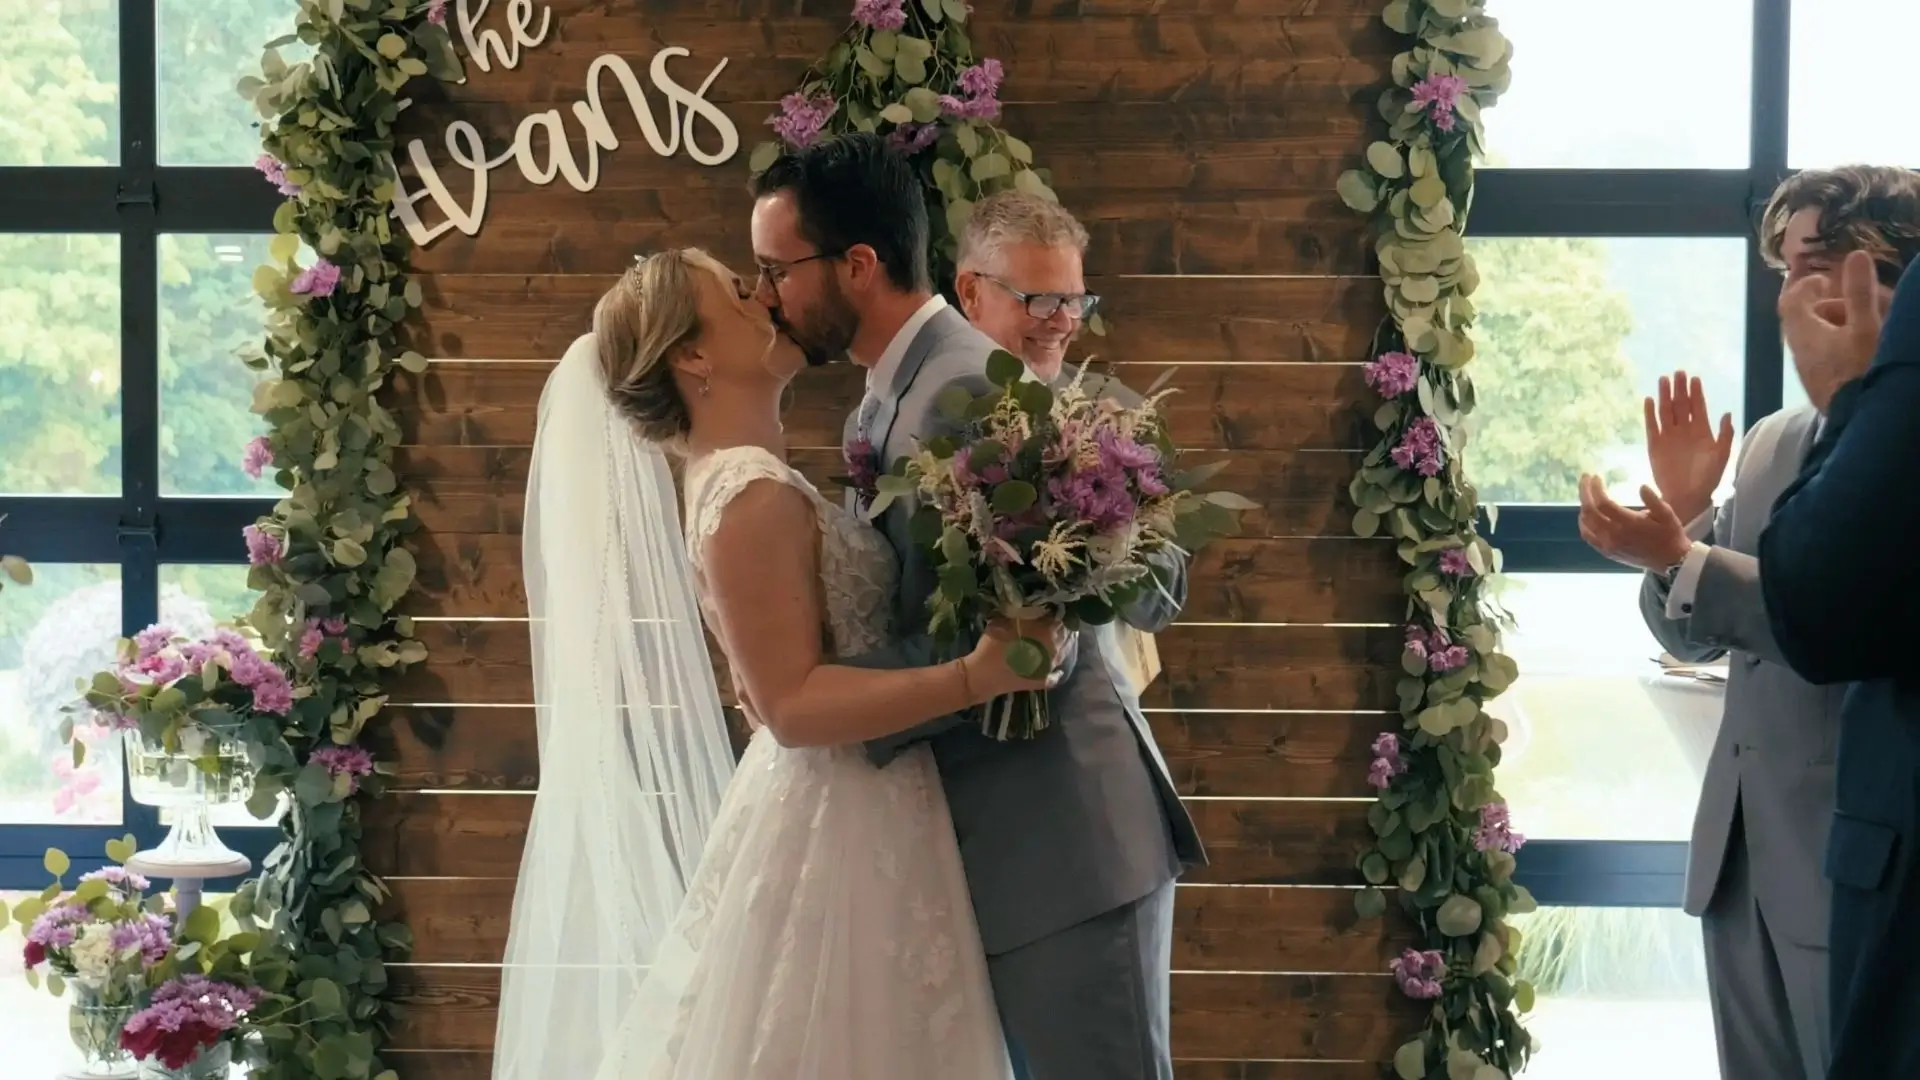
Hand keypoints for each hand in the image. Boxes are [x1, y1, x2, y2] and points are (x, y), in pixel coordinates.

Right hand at [961, 616, 1067, 698]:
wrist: (985, 675)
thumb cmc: (993, 645)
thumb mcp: (1006, 621)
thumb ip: (1023, 613)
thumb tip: (1033, 606)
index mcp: (1047, 632)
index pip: (1060, 617)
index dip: (1056, 611)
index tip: (1052, 607)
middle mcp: (1055, 648)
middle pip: (1065, 634)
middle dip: (1061, 626)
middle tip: (1054, 621)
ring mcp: (1051, 666)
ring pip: (1064, 651)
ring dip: (1061, 643)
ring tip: (1053, 638)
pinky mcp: (1044, 680)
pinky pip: (1056, 674)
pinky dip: (1056, 668)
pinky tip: (1053, 664)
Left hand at [1577, 475, 1694, 572]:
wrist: (1669, 561)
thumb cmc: (1669, 535)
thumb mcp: (1667, 515)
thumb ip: (1654, 500)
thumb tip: (1642, 486)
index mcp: (1629, 524)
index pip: (1603, 504)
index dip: (1596, 489)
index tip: (1596, 477)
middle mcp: (1614, 535)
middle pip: (1589, 511)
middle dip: (1584, 492)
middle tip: (1585, 478)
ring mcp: (1608, 545)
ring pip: (1585, 523)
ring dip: (1583, 506)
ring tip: (1587, 493)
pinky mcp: (1607, 552)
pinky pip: (1588, 536)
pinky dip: (1583, 523)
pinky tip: (1587, 514)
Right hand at [1643, 369, 1731, 526]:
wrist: (1687, 496)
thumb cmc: (1707, 478)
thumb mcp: (1721, 456)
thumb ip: (1724, 435)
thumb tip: (1726, 413)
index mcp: (1702, 431)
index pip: (1698, 407)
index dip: (1697, 393)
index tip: (1695, 378)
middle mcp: (1684, 430)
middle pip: (1681, 404)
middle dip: (1680, 389)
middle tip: (1678, 373)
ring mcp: (1669, 436)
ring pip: (1666, 411)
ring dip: (1665, 396)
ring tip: (1663, 380)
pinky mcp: (1654, 444)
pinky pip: (1651, 425)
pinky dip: (1650, 413)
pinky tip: (1649, 400)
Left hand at [1780, 249, 1892, 412]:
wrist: (1861, 420)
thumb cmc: (1862, 370)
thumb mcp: (1866, 328)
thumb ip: (1859, 292)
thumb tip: (1854, 255)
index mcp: (1804, 334)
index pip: (1790, 302)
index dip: (1803, 285)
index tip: (1826, 280)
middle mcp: (1799, 352)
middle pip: (1803, 320)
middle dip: (1828, 305)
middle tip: (1853, 301)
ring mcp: (1809, 371)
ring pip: (1815, 339)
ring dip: (1837, 325)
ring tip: (1866, 324)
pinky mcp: (1821, 386)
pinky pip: (1824, 356)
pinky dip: (1840, 344)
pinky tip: (1862, 349)